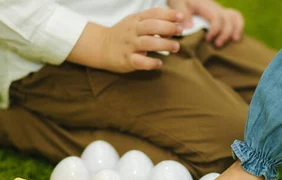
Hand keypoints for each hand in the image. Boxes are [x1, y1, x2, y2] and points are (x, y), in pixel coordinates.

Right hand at [68, 9, 183, 72]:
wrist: (101, 46)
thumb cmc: (125, 34)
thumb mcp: (136, 24)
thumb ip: (154, 24)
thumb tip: (174, 28)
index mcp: (136, 20)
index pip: (153, 13)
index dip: (168, 14)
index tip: (180, 17)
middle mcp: (132, 31)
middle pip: (151, 26)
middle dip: (168, 27)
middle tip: (180, 31)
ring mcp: (129, 45)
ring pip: (147, 43)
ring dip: (164, 44)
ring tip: (176, 47)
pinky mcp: (126, 60)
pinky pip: (139, 61)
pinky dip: (150, 63)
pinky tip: (159, 63)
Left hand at [168, 0, 244, 46]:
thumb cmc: (180, 0)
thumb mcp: (177, 3)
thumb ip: (181, 13)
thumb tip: (189, 27)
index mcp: (205, 5)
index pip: (216, 17)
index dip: (215, 30)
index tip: (207, 39)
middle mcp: (215, 7)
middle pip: (228, 20)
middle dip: (224, 34)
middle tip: (216, 45)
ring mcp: (220, 10)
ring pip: (234, 18)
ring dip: (235, 30)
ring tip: (232, 41)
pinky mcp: (222, 14)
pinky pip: (236, 17)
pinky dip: (239, 26)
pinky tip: (235, 38)